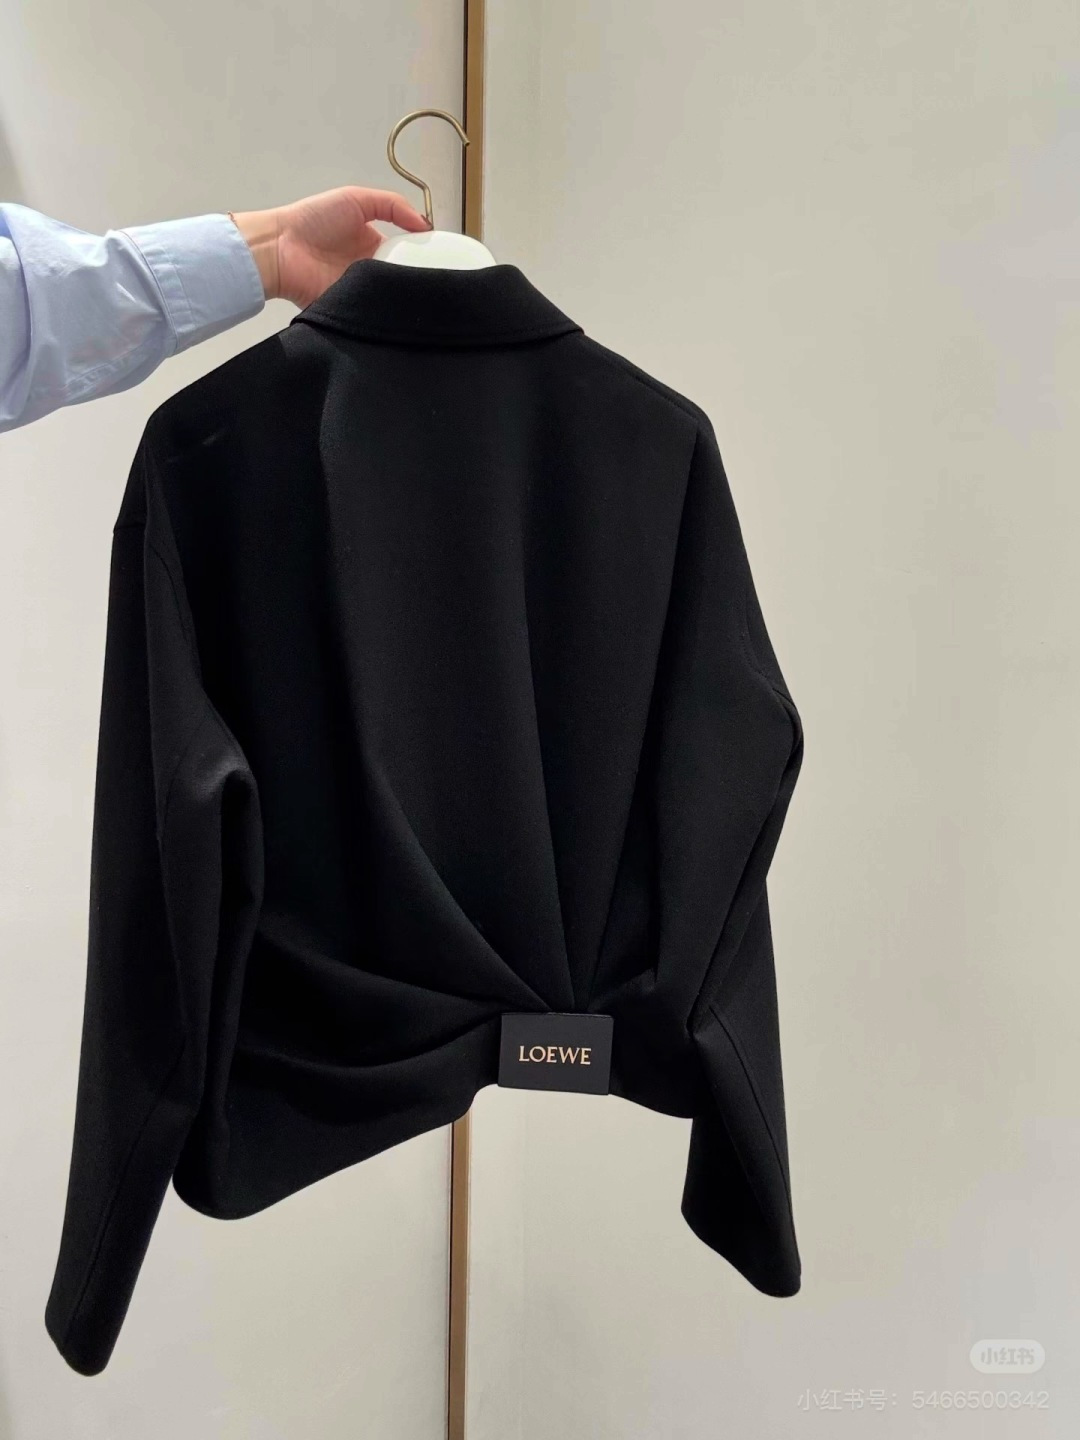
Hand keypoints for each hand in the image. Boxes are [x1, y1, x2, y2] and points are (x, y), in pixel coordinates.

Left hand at [230, 187, 430, 307]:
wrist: (280, 249)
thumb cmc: (315, 220)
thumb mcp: (357, 199)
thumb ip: (393, 206)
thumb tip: (426, 226)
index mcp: (373, 244)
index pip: (406, 254)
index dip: (423, 256)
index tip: (443, 262)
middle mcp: (369, 269)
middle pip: (401, 278)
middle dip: (417, 281)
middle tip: (438, 285)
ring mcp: (359, 291)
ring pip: (389, 298)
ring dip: (402, 297)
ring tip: (425, 300)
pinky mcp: (349, 310)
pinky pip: (371, 314)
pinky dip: (384, 313)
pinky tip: (400, 311)